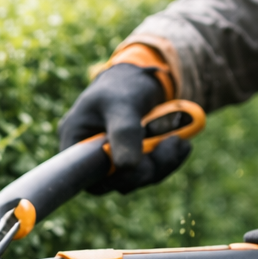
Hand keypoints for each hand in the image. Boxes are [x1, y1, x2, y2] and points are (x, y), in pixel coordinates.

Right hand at [59, 63, 192, 194]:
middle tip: (172, 144)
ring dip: (162, 163)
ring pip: (136, 178)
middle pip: (114, 181)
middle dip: (146, 168)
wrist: (141, 77)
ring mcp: (112, 161)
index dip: (110, 178)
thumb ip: (124, 132)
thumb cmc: (122, 85)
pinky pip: (148, 171)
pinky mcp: (132, 161)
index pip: (84, 176)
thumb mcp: (122, 103)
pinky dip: (167, 159)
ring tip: (180, 141)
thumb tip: (127, 166)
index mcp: (75, 141)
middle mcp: (89, 156)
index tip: (135, 165)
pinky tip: (182, 144)